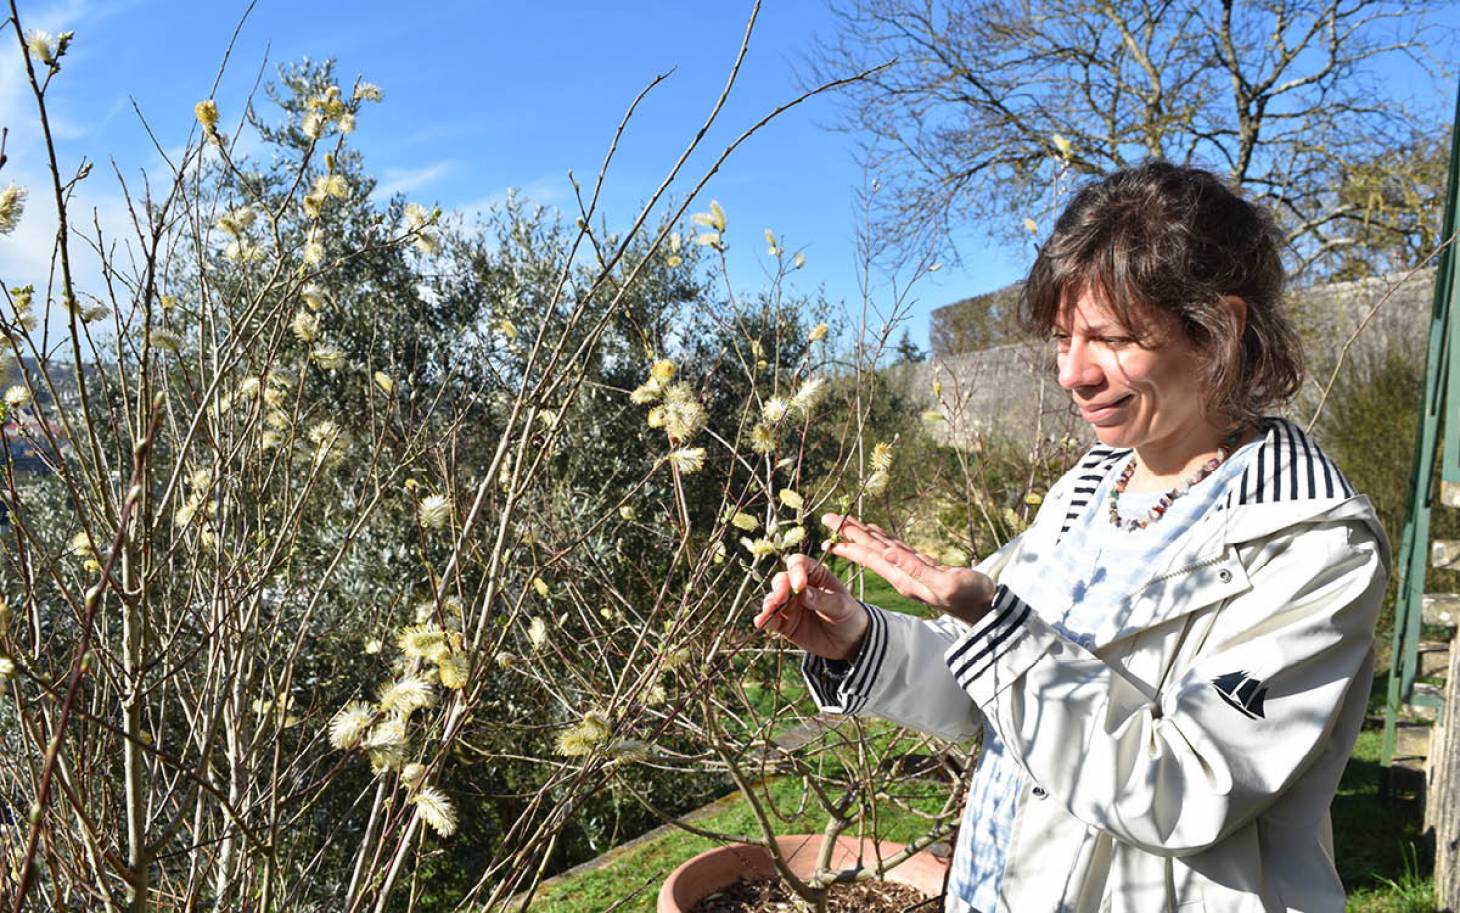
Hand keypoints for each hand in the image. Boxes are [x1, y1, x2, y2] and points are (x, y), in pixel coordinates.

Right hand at [755, 553, 868, 660]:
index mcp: (815, 575)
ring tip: (769, 610)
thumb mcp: (841, 606)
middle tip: (781, 598)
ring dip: (769, 603)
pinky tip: (760, 621)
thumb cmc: (849, 616)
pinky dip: (764, 619)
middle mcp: (799, 587)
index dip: (795, 571)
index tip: (799, 585)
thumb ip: (821, 599)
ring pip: (773, 598)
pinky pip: (771, 619)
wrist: (849, 643)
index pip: (799, 564)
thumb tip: (801, 592)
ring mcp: (790, 605)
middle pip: (782, 579)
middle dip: (779, 588)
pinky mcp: (785, 623)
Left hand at [821, 513, 993, 625]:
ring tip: (846, 523)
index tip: (831, 526)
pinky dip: (884, 539)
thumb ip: (915, 569)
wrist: (987, 609)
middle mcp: (902, 575)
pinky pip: (896, 550)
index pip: (870, 555)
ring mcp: (911, 573)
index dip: (850, 540)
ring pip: (882, 548)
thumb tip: (886, 552)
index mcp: (904, 578)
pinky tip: (877, 534)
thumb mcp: (945, 583)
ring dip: (863, 535)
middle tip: (828, 516)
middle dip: (849, 533)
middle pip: (870, 549)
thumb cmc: (971, 596)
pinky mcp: (922, 568)